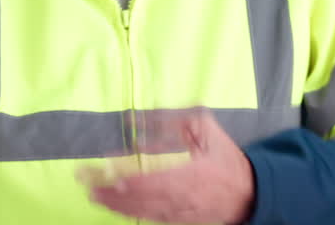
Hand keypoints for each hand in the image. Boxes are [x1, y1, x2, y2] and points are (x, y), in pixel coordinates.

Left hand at [86, 108, 255, 223]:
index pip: (140, 179)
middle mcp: (177, 198)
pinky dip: (130, 213)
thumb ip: (171, 121)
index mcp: (183, 174)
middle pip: (134, 198)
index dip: (115, 178)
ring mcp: (177, 213)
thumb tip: (138, 118)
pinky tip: (116, 208)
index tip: (96, 170)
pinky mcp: (179, 221)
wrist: (249, 192)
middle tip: (84, 182)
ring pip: (139, 211)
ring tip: (94, 196)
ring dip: (114, 205)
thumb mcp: (204, 127)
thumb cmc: (224, 157)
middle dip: (106, 192)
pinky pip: (150, 218)